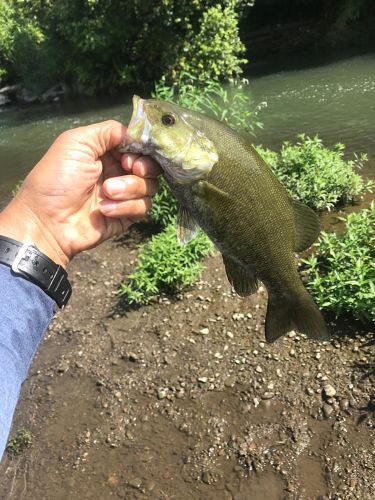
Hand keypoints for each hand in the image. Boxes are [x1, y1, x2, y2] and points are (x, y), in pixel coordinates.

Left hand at [0, 120, 160, 267]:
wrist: (48, 221)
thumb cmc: (57, 180)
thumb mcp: (77, 142)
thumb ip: (108, 131)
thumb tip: (135, 132)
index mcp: (106, 152)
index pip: (138, 145)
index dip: (140, 148)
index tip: (130, 155)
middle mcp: (117, 171)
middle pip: (150, 165)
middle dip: (144, 166)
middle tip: (130, 169)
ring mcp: (124, 194)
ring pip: (150, 186)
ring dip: (130, 188)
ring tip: (106, 192)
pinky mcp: (127, 215)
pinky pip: (143, 207)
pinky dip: (125, 207)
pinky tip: (104, 209)